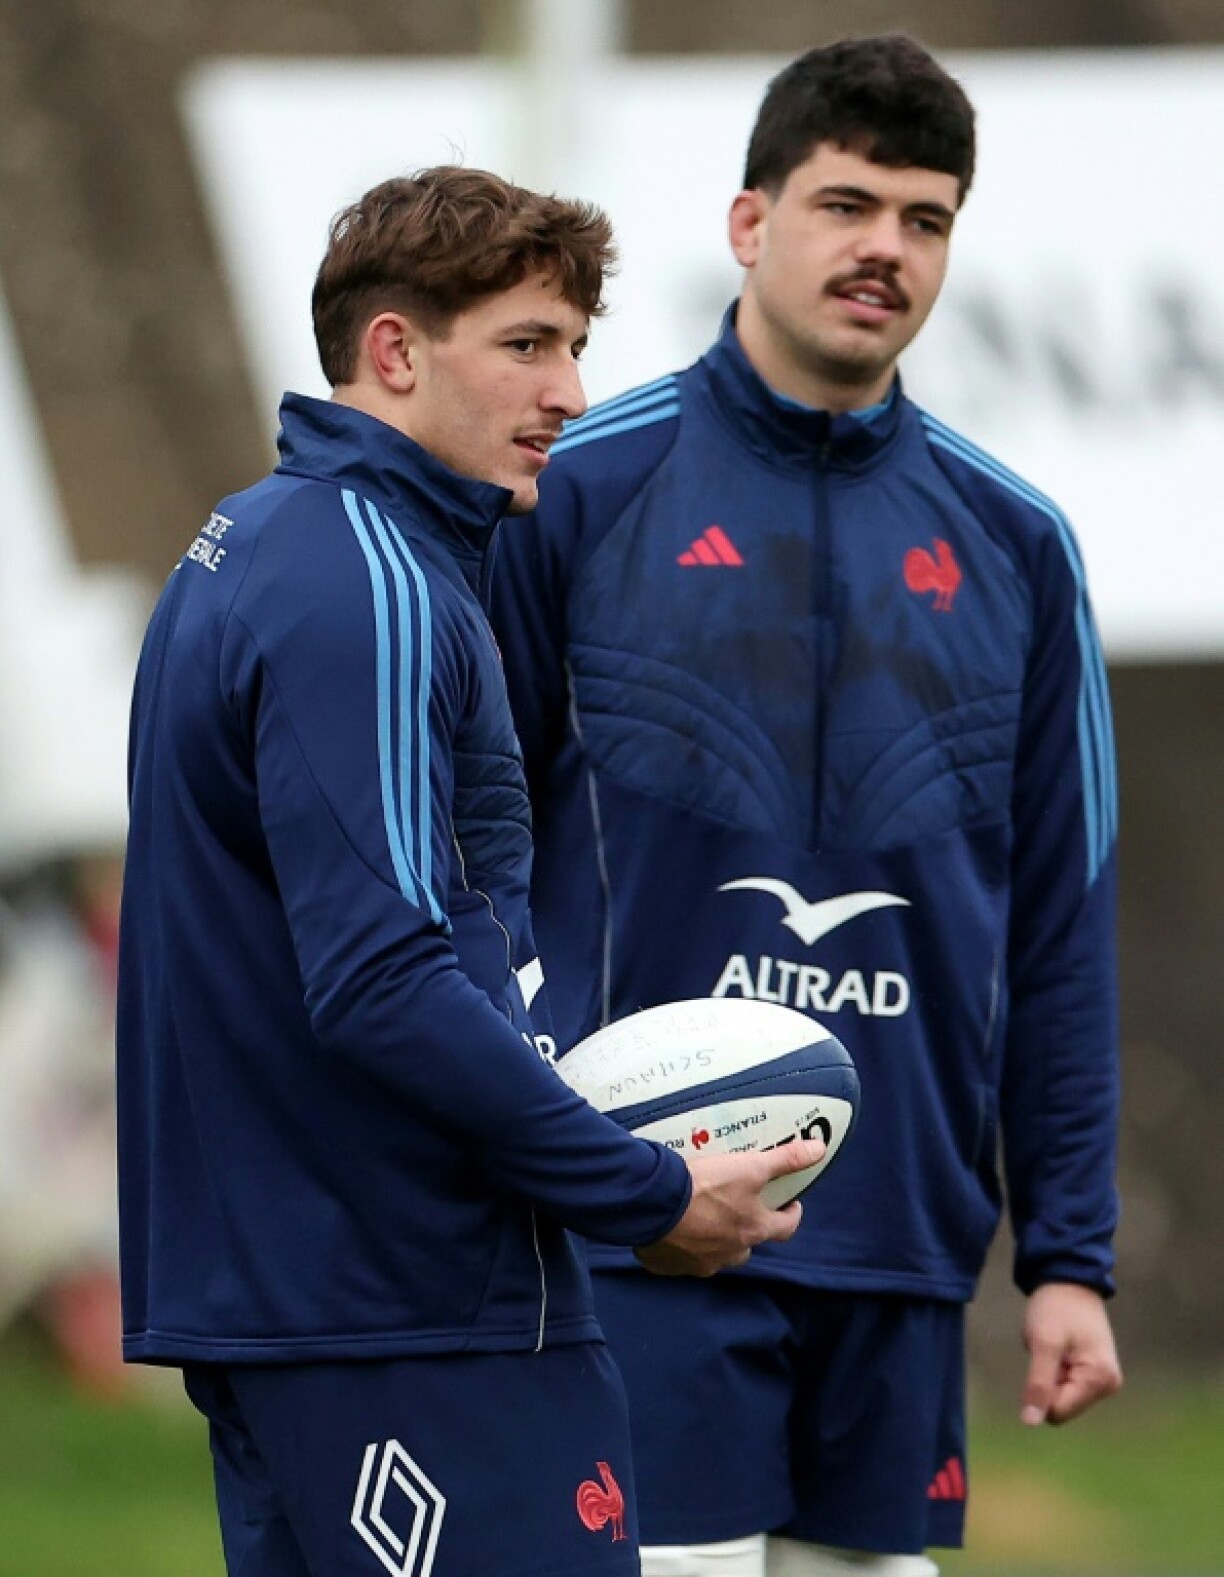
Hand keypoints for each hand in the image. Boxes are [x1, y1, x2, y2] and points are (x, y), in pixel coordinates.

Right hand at [634, 1136, 824, 1277]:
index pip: (785, 1229)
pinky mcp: (669, 1265)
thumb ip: (785, 1159)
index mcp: (752, 1230)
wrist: (654, 1204)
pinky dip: (682, 1247)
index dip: (791, 1215)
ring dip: (716, 1240)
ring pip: (717, 1254)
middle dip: (749, 1229)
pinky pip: (682, 1259)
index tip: (789, 1205)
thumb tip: (819, 1150)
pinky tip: (673, 1230)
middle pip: (749, 1246)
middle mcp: (730, 1253)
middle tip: (739, 1207)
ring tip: (704, 1218)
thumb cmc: (705, 1187)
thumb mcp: (750, 1167)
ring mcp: (699, 1263)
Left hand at [1019, 1281, 1122, 1425]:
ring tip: (1056, 1348)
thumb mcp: (1043, 1344)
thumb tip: (1030, 1422)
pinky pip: (1065, 1386)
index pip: (1057, 1412)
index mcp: (1099, 1380)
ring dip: (1051, 1376)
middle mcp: (1108, 1385)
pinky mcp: (1095, 1374)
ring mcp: (1103, 1381)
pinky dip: (1056, 1371)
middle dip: (1047, 1382)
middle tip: (1051, 1351)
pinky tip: (1061, 1349)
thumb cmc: (1056, 1308)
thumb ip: (1038, 1384)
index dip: (1040, 1390)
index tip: (1044, 1359)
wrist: (1068, 1281)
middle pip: (1061, 1407)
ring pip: (1062, 1398)